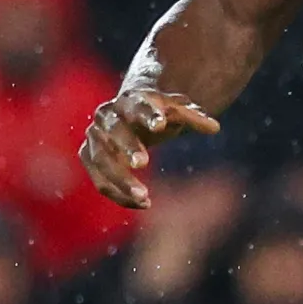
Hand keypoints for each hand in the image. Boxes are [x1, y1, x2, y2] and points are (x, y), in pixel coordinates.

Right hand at [80, 88, 218, 208]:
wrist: (127, 114)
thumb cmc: (156, 114)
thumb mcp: (176, 111)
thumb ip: (193, 118)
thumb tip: (215, 127)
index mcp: (130, 100)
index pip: (138, 105)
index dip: (148, 115)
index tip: (160, 124)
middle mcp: (107, 116)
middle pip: (114, 131)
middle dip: (128, 146)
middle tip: (143, 163)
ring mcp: (94, 137)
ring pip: (101, 160)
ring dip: (120, 179)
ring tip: (145, 197)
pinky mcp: (88, 156)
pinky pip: (99, 180)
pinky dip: (118, 194)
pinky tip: (143, 203)